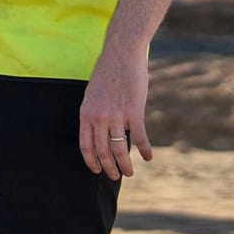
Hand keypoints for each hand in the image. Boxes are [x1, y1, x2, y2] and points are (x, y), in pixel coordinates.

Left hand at [79, 55, 153, 179]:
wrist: (121, 56)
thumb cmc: (107, 74)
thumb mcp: (92, 95)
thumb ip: (95, 114)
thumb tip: (101, 132)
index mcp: (85, 114)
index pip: (85, 145)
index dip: (91, 161)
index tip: (97, 170)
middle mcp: (99, 118)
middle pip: (102, 151)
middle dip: (109, 167)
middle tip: (115, 177)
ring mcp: (116, 116)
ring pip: (119, 148)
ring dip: (125, 164)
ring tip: (129, 173)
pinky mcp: (134, 112)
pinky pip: (139, 137)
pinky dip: (145, 150)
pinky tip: (148, 157)